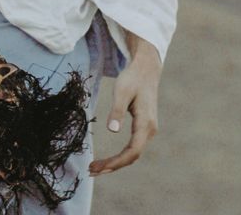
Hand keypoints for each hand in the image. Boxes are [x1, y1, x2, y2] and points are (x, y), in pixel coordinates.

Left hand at [88, 43, 160, 177]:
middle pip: (132, 157)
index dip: (116, 162)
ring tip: (95, 168)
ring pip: (132, 154)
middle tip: (91, 170)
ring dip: (115, 163)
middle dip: (112, 166)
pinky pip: (132, 148)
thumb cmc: (133, 78)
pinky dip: (119, 157)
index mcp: (146, 123)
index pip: (132, 151)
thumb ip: (117, 110)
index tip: (99, 167)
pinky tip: (108, 160)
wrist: (146, 69)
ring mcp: (148, 131)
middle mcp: (150, 130)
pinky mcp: (143, 129)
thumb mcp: (122, 90)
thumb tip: (112, 130)